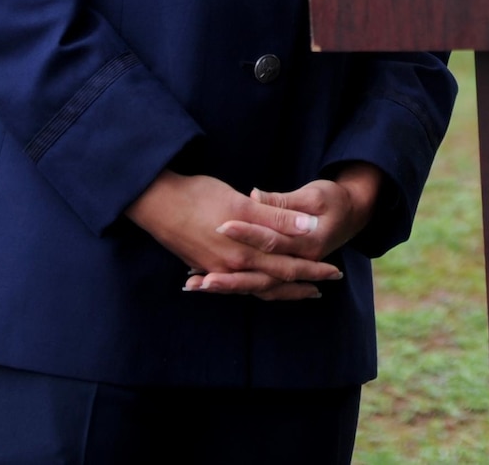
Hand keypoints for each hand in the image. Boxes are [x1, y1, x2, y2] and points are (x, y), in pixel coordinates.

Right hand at [125, 171, 344, 301]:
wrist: (154, 201)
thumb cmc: (199, 196)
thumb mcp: (242, 203)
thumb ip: (276, 217)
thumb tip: (310, 228)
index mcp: (244, 253)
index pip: (287, 266)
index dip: (312, 269)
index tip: (334, 272)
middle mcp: (231, 267)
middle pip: (273, 282)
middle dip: (300, 286)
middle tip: (323, 290)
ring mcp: (215, 269)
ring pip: (254, 286)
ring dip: (277, 290)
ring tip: (297, 293)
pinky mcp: (202, 265)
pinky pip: (235, 284)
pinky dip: (251, 288)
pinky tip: (255, 287)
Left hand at [188, 165, 384, 300]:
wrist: (356, 213)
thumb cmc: (335, 200)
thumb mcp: (314, 194)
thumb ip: (282, 202)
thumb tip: (253, 196)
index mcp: (308, 243)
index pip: (272, 242)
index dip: (246, 235)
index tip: (220, 228)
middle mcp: (298, 262)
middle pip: (260, 274)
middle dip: (229, 275)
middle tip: (199, 277)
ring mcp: (293, 267)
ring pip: (257, 284)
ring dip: (227, 286)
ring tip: (196, 286)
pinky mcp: (287, 265)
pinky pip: (259, 282)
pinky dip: (233, 284)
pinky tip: (206, 283)